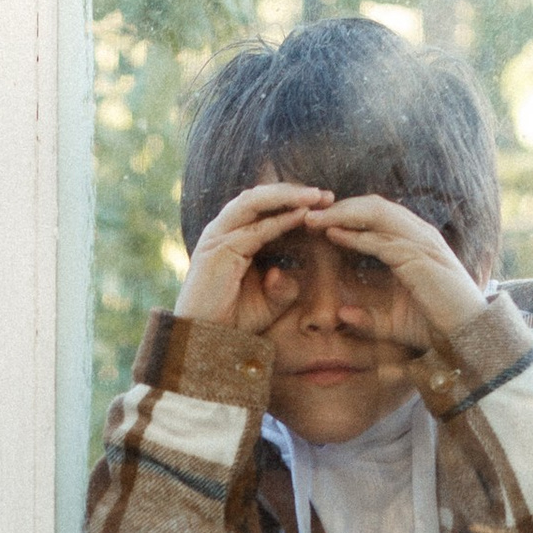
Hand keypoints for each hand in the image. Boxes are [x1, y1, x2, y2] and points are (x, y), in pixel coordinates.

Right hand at [173, 180, 334, 332]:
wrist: (204, 341)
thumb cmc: (232, 322)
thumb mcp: (269, 303)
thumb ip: (284, 287)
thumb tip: (289, 272)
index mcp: (233, 237)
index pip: (266, 209)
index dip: (295, 203)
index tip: (327, 205)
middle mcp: (224, 231)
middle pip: (261, 197)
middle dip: (295, 191)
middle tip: (328, 195)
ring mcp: (218, 237)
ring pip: (255, 201)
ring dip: (287, 195)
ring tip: (316, 196)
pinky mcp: (218, 249)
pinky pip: (254, 228)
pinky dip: (280, 219)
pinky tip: (303, 215)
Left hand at [313, 193, 489, 345]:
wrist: (468, 338)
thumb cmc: (435, 329)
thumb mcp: (393, 324)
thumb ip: (367, 320)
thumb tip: (341, 315)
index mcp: (416, 241)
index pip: (377, 215)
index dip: (347, 214)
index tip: (318, 222)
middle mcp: (420, 234)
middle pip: (374, 206)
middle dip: (339, 207)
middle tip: (308, 213)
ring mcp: (422, 243)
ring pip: (376, 214)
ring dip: (342, 215)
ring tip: (314, 219)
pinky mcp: (420, 258)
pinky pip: (382, 239)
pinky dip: (356, 235)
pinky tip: (334, 235)